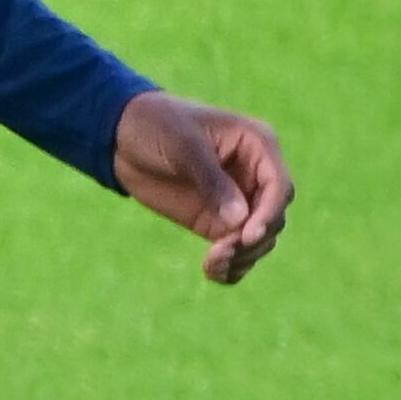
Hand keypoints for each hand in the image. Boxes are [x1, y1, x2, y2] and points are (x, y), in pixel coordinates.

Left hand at [111, 91, 294, 284]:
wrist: (121, 134)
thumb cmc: (156, 124)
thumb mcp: (183, 145)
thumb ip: (211, 180)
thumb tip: (240, 220)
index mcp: (257, 146)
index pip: (279, 187)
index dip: (269, 214)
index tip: (246, 236)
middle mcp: (255, 176)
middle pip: (273, 218)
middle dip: (252, 240)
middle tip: (220, 252)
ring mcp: (238, 201)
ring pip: (259, 239)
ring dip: (242, 257)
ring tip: (212, 265)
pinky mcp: (218, 222)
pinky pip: (236, 249)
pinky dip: (232, 266)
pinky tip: (215, 275)